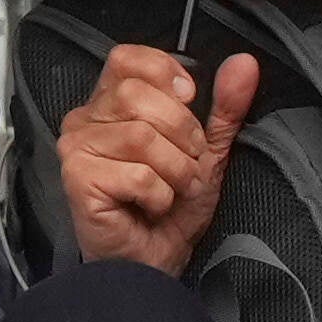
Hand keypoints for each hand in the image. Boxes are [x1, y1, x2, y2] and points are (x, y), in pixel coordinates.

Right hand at [51, 42, 253, 277]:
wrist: (153, 263)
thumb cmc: (170, 210)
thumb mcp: (206, 152)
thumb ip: (224, 107)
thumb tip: (244, 64)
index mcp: (110, 103)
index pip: (128, 58)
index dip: (165, 74)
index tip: (189, 101)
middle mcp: (85, 119)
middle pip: (137, 95)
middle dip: (180, 133)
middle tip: (185, 164)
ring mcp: (77, 149)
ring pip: (141, 136)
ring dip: (175, 171)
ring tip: (173, 190)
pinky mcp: (77, 179)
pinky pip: (137, 174)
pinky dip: (159, 196)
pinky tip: (151, 207)